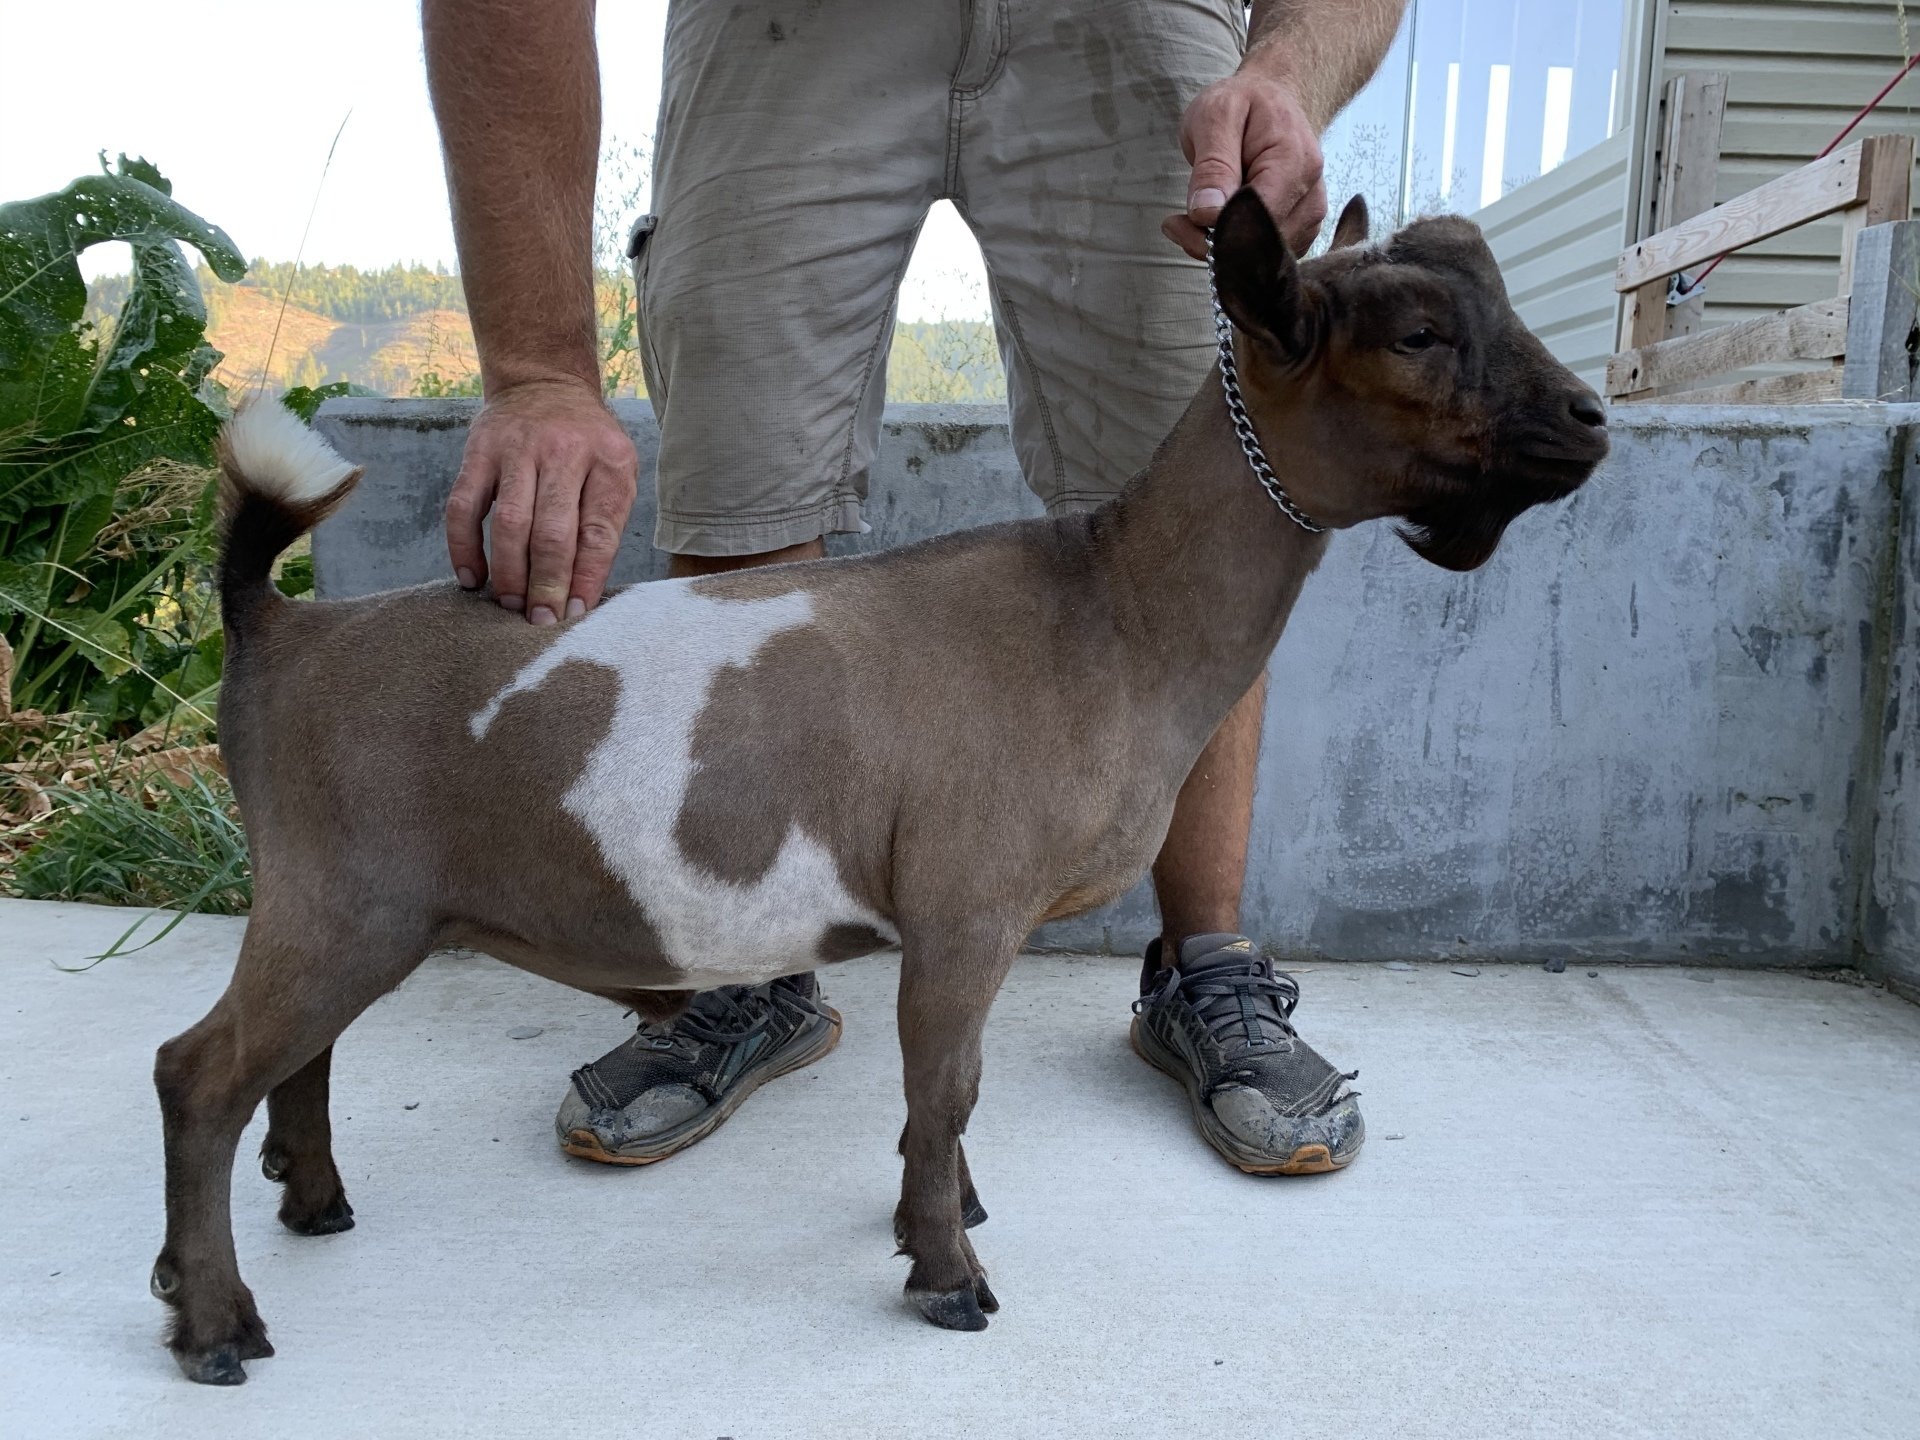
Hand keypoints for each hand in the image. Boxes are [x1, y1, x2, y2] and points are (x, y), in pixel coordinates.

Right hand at [444, 378, 638, 623]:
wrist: (544, 384)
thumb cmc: (587, 443)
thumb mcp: (616, 471)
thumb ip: (604, 524)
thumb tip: (580, 592)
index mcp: (609, 461)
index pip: (598, 533)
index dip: (586, 579)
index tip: (574, 613)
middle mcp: (564, 452)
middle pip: (552, 533)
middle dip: (546, 584)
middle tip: (540, 621)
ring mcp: (518, 450)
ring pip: (509, 524)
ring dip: (508, 573)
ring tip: (511, 605)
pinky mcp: (478, 452)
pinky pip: (463, 507)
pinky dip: (463, 547)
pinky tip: (472, 578)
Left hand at [1162, 70, 1327, 260]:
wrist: (1273, 98)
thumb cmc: (1243, 103)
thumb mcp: (1215, 117)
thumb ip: (1213, 165)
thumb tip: (1208, 213)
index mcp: (1295, 164)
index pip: (1257, 221)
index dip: (1215, 232)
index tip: (1178, 223)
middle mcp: (1311, 196)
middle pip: (1259, 245)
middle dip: (1211, 242)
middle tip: (1177, 223)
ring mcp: (1309, 217)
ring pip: (1260, 258)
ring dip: (1219, 246)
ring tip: (1193, 216)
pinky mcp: (1300, 230)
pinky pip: (1264, 255)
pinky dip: (1233, 248)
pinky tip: (1213, 224)